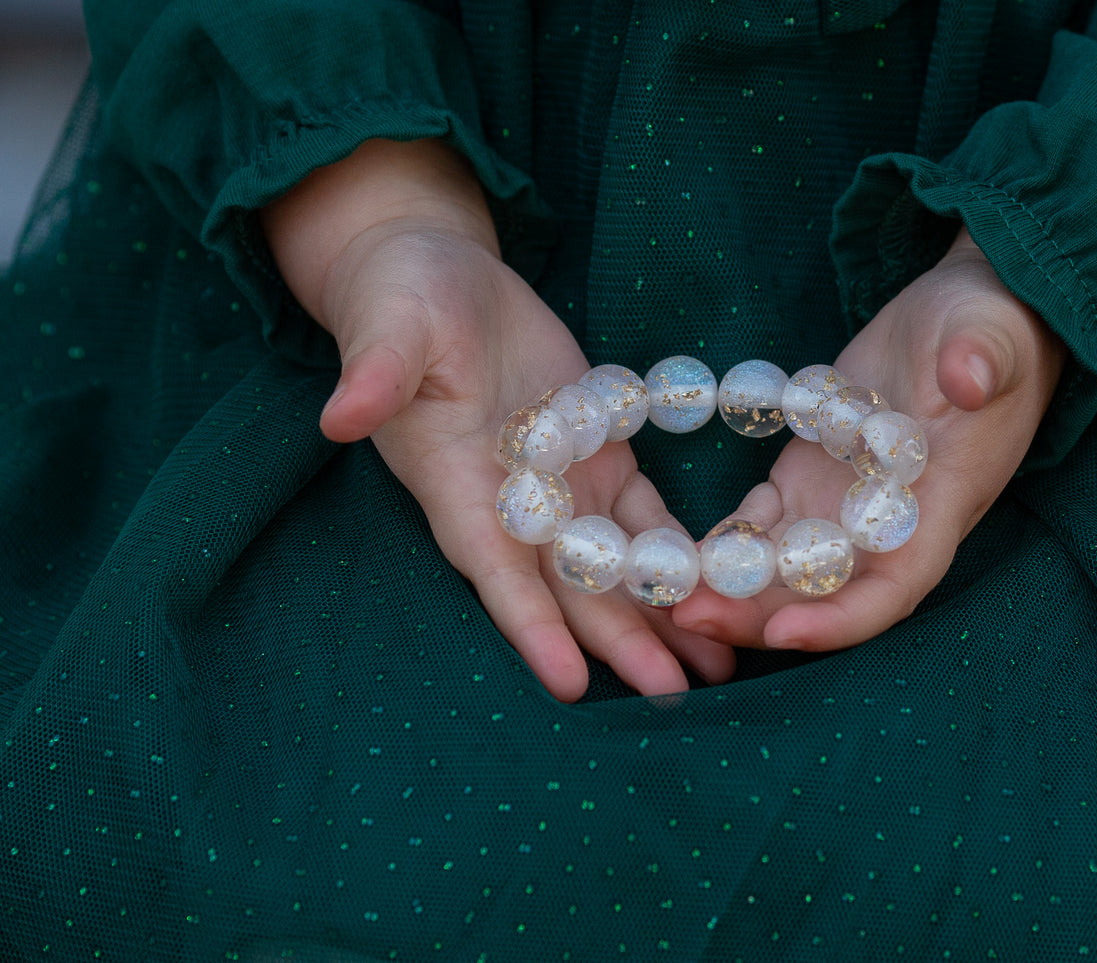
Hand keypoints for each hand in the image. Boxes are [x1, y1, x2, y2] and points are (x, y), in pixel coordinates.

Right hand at [263, 139, 734, 700]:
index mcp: (456, 485)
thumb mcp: (388, 325)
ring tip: (717, 669)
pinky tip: (721, 590)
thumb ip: (375, 372)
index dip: (531, 626)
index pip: (496, 569)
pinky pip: (646, 516)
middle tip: (676, 696)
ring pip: (616, 565)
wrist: (437, 274)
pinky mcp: (600, 455)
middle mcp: (512, 503)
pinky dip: (680, 554)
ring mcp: (562, 484)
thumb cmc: (400, 296)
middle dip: (619, 642)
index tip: (570, 684)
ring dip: (661, 615)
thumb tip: (338, 417)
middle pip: (570, 588)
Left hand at [672, 229, 1065, 649]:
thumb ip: (982, 356)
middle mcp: (886, 526)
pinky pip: (759, 528)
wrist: (968, 312)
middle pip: (822, 595)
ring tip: (660, 593)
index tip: (785, 631)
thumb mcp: (991, 331)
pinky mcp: (807, 479)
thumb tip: (970, 378)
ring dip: (728, 589)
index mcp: (938, 507)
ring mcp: (841, 506)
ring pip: (781, 571)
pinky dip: (719, 546)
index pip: (895, 588)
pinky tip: (667, 551)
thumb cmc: (993, 324)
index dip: (842, 619)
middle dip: (758, 616)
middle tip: (688, 616)